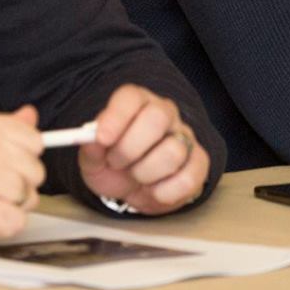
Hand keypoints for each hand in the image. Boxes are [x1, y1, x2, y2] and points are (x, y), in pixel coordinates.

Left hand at [79, 85, 208, 215]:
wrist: (131, 188)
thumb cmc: (112, 165)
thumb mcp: (93, 159)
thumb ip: (90, 148)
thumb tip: (93, 141)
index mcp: (137, 103)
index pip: (131, 97)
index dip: (116, 116)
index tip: (102, 138)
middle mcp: (165, 113)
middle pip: (158, 118)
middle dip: (131, 148)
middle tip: (116, 163)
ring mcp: (184, 136)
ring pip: (173, 151)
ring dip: (146, 173)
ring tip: (136, 177)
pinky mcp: (198, 162)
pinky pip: (188, 178)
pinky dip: (164, 192)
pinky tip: (153, 190)